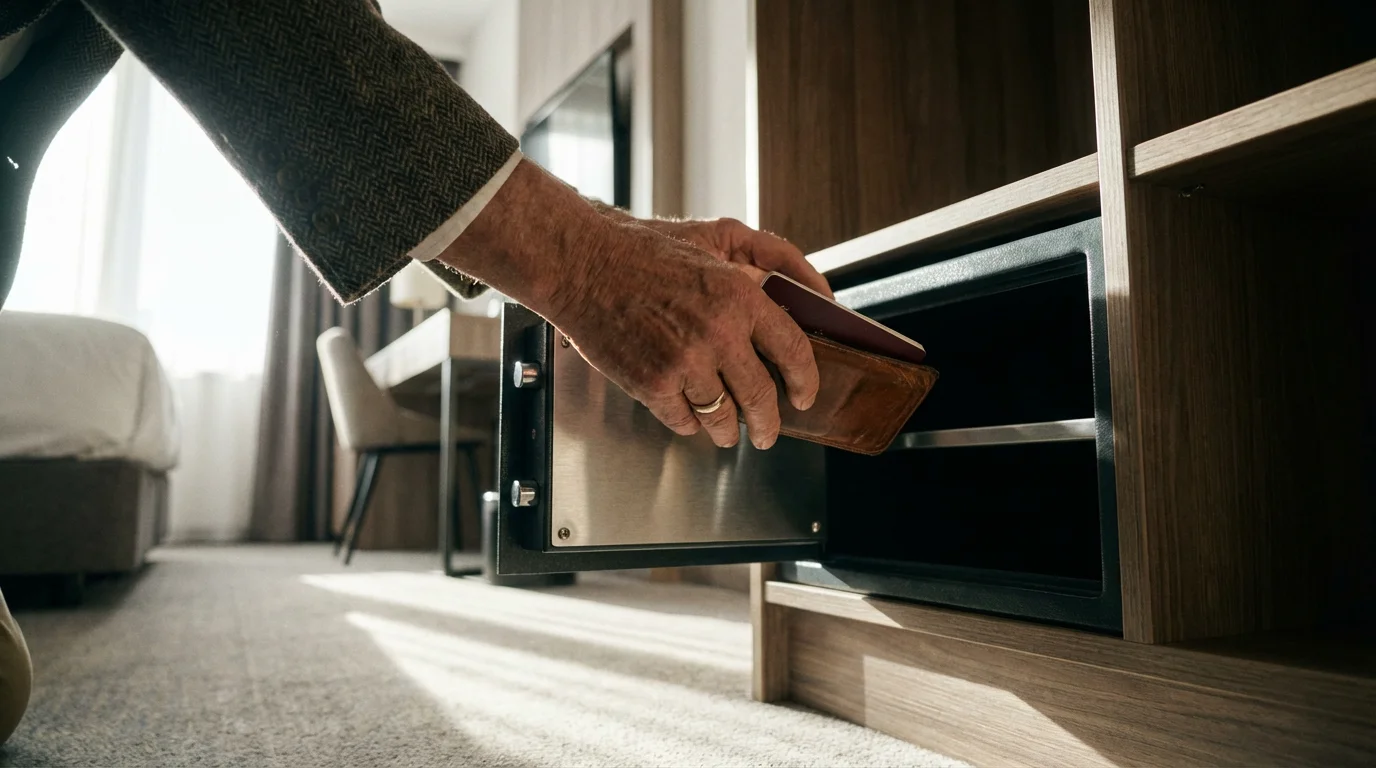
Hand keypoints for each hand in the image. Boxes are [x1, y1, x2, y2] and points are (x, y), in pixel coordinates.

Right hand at [438, 160, 818, 447]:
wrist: (581, 263)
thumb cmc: (647, 248)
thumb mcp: (721, 234)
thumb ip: (777, 257)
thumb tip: (821, 292)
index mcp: (740, 296)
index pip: (794, 352)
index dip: (805, 382)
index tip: (804, 396)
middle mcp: (717, 334)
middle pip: (761, 398)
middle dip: (769, 423)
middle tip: (769, 431)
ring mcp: (683, 364)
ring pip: (723, 418)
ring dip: (730, 432)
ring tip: (730, 433)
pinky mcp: (651, 385)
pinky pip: (684, 422)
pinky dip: (690, 424)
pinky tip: (690, 415)